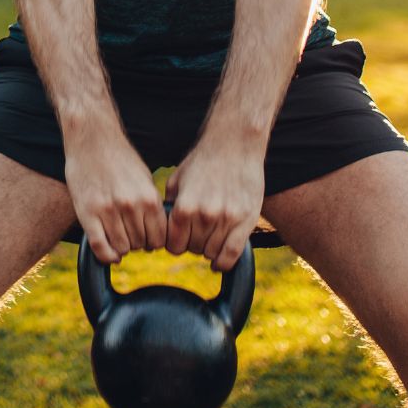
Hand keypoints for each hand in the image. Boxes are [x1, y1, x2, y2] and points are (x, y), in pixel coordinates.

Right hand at [64, 127, 166, 264]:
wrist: (92, 137)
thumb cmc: (119, 157)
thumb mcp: (144, 178)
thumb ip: (151, 204)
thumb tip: (156, 232)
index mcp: (148, 197)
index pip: (159, 238)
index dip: (154, 241)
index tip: (147, 237)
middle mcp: (130, 206)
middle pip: (141, 245)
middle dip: (137, 243)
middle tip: (130, 233)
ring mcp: (108, 210)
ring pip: (122, 248)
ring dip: (121, 247)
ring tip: (117, 235)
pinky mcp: (87, 213)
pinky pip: (100, 247)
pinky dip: (106, 256)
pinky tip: (109, 252)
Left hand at [165, 141, 265, 270]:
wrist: (234, 145)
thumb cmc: (203, 161)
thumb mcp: (177, 180)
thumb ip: (169, 206)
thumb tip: (162, 229)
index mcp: (184, 206)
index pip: (173, 245)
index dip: (175, 243)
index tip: (179, 238)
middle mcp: (204, 215)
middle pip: (193, 249)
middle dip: (192, 244)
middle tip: (196, 233)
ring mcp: (226, 219)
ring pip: (212, 253)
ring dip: (208, 249)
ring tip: (209, 236)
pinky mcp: (246, 221)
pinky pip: (232, 254)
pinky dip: (224, 262)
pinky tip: (219, 261)